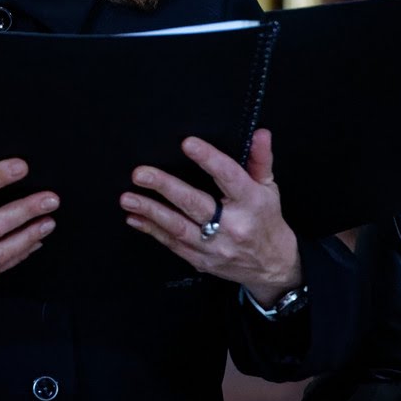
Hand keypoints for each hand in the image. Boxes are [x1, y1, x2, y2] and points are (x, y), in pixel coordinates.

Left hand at [121, 129, 300, 302]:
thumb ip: (260, 160)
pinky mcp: (202, 260)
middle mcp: (232, 226)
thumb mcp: (269, 188)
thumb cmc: (266, 221)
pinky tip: (134, 217)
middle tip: (140, 174)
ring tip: (128, 198)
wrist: (272, 267)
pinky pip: (172, 244)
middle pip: (195, 204)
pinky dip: (151, 230)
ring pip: (178, 227)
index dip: (209, 159)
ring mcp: (215, 247)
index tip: (188, 144)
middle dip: (165, 187)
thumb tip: (260, 133)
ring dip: (150, 211)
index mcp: (251, 203)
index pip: (229, 177)